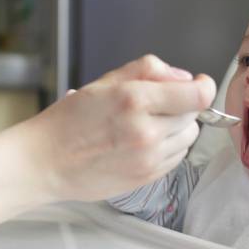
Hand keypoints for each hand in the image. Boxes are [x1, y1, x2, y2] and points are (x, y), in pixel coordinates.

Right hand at [20, 54, 215, 201]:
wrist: (45, 162)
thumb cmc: (70, 120)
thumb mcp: (106, 81)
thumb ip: (149, 70)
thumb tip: (184, 77)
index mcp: (135, 100)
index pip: (198, 95)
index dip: (203, 86)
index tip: (199, 83)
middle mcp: (146, 131)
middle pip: (194, 115)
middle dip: (181, 106)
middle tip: (155, 105)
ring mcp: (149, 158)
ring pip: (189, 138)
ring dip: (177, 129)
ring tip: (147, 126)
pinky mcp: (148, 178)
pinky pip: (177, 158)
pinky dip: (168, 148)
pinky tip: (143, 143)